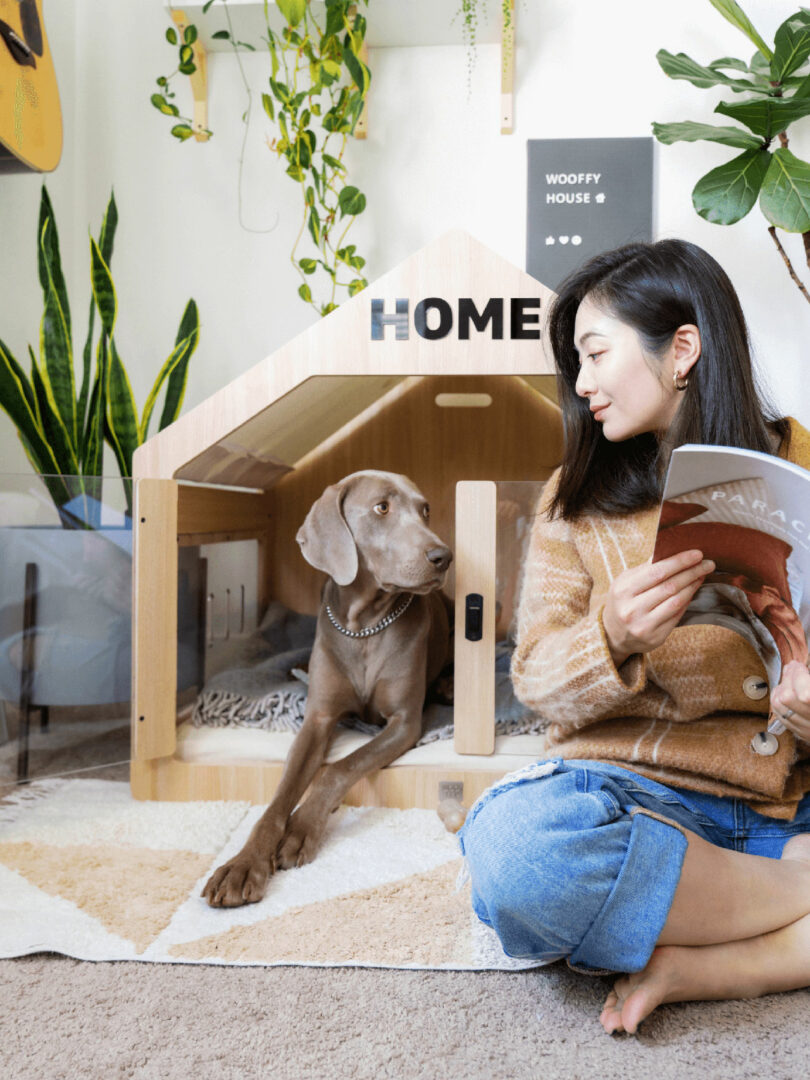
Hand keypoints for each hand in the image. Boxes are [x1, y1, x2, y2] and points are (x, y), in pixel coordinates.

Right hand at [602, 549, 714, 666]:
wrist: (612, 634)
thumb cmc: (622, 601)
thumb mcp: (625, 582)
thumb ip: (646, 569)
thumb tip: (670, 549)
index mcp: (623, 590)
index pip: (657, 571)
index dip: (680, 561)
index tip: (697, 554)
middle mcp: (632, 609)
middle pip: (670, 586)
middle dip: (692, 572)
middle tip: (708, 564)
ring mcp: (644, 625)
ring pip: (676, 601)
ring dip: (693, 586)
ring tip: (702, 575)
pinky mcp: (655, 638)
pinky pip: (677, 616)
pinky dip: (687, 601)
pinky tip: (692, 591)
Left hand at [770, 661, 809, 740]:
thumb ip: (809, 680)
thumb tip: (800, 667)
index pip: (805, 695)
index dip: (798, 676)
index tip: (798, 665)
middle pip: (788, 699)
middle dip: (787, 679)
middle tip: (791, 668)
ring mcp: (808, 730)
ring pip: (782, 709)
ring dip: (780, 689)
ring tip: (787, 679)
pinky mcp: (803, 735)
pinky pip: (783, 718)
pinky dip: (779, 703)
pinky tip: (783, 693)